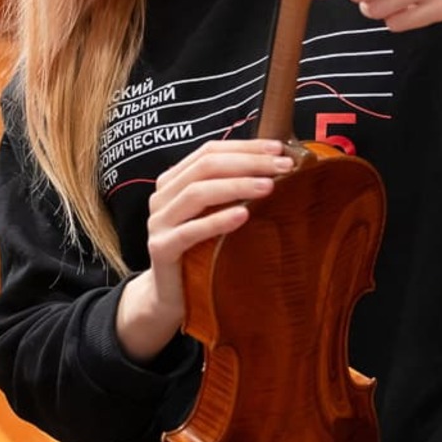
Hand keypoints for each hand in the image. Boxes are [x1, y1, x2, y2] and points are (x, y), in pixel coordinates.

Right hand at [117, 140, 294, 362]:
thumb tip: (275, 166)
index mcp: (173, 181)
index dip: (244, 147)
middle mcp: (162, 196)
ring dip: (236, 186)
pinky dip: (217, 220)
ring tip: (269, 186)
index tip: (279, 149)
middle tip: (283, 166)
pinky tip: (243, 215)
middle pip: (205, 167)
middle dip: (248, 163)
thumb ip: (229, 191)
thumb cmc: (198, 250)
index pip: (209, 151)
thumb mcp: (212, 215)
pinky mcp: (161, 248)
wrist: (170, 294)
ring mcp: (158, 222)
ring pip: (197, 193)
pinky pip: (190, 231)